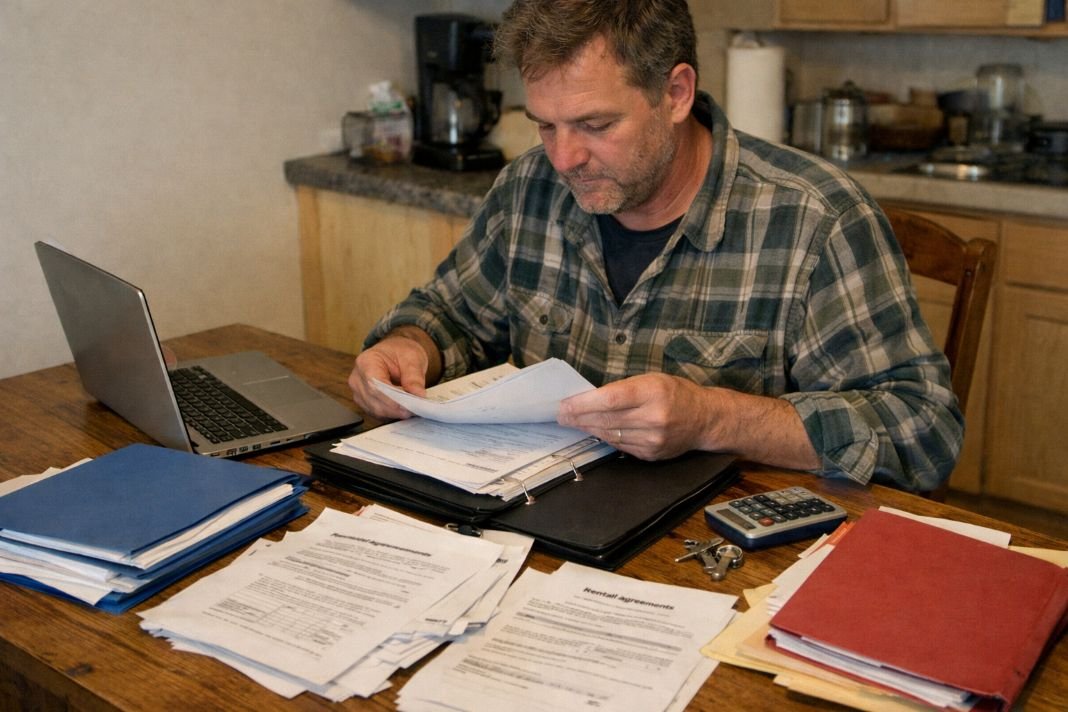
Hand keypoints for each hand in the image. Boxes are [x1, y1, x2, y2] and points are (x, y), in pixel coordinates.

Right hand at [348, 328, 439, 419]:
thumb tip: (418, 395)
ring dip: (395, 413)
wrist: (395, 353)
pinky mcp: (365, 403)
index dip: (391, 399)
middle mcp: (357, 378)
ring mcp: (359, 392)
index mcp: (366, 362)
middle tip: (416, 410)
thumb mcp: (412, 357)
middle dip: (396, 409)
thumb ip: (414, 376)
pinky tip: (405, 411)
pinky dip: (393, 414)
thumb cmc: (400, 352)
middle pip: (374, 401)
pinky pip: (378, 413)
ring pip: (375, 410)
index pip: (374, 385)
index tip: (408, 406)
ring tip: (413, 410)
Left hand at [557, 372, 820, 469]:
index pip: (610, 399)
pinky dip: (606, 437)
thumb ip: (623, 389)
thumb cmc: (676, 392)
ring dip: (588, 429)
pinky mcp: (651, 454)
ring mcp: (653, 440)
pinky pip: (620, 446)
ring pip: (609, 435)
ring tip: (572, 422)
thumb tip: (588, 399)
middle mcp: (653, 418)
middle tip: (560, 415)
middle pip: (605, 419)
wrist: (706, 419)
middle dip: (578, 418)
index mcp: (653, 392)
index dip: (583, 404)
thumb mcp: (652, 380)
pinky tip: (595, 431)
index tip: (564, 405)